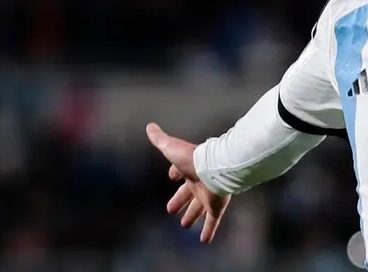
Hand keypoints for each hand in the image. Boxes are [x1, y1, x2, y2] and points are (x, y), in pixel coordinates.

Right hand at [146, 123, 230, 243]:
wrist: (217, 166)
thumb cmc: (193, 158)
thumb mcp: (171, 148)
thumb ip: (160, 139)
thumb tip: (149, 126)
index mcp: (189, 169)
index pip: (180, 172)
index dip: (175, 173)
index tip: (172, 176)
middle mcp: (199, 183)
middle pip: (188, 194)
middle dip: (180, 201)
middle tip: (170, 210)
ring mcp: (208, 195)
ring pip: (199, 208)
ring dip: (192, 216)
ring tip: (183, 225)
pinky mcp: (216, 206)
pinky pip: (212, 221)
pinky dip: (208, 231)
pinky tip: (205, 241)